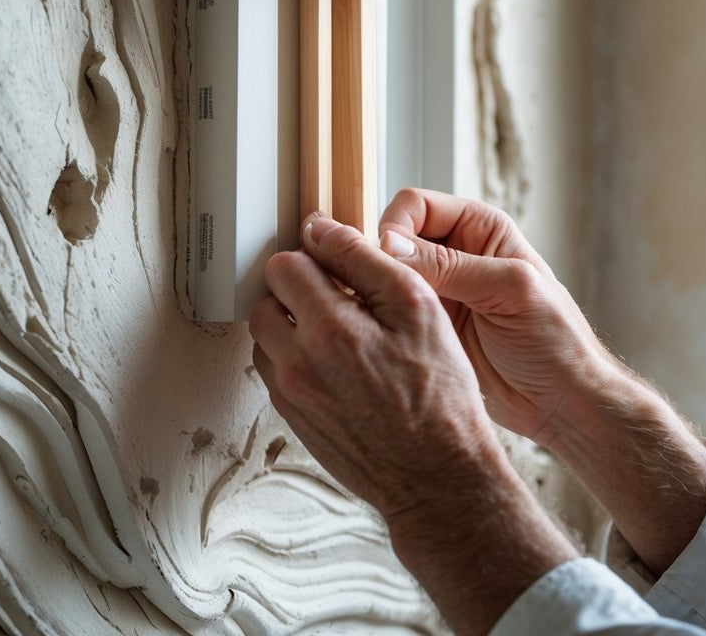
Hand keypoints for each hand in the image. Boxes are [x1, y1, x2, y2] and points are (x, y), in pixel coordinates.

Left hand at [248, 215, 498, 519]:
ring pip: (265, 338)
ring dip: (291, 326)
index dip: (313, 256)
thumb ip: (363, 261)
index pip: (285, 265)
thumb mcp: (419, 308)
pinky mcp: (295, 420)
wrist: (438, 475)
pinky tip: (336, 364)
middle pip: (265, 301)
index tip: (336, 265)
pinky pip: (276, 373)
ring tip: (338, 333)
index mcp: (329, 330)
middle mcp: (298, 365)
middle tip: (338, 299)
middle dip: (296, 291)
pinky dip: (296, 359)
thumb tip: (321, 230)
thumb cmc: (439, 396)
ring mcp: (291, 396)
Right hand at [378, 188, 615, 444]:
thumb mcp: (509, 291)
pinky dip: (383, 315)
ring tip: (383, 315)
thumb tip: (391, 245)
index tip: (390, 262)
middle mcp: (456, 252)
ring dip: (380, 290)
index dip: (396, 228)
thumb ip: (451, 264)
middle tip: (385, 294)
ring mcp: (440, 290)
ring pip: (388, 274)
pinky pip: (392, 308)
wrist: (561, 402)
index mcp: (479, 227)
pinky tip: (387, 333)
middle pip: (394, 238)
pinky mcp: (430, 323)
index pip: (415, 206)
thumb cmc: (554, 342)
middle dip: (382, 260)